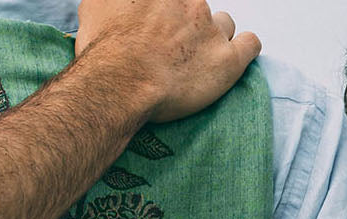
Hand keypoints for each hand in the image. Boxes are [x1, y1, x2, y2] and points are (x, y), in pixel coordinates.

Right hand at [75, 0, 260, 122]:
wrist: (120, 83)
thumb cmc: (104, 48)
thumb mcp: (97, 5)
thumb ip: (112, 2)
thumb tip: (116, 5)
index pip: (179, 0)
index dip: (169, 11)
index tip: (160, 26)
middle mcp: (192, 2)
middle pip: (196, 8)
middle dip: (186, 25)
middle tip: (169, 49)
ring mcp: (212, 29)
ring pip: (224, 24)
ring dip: (214, 36)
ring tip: (196, 58)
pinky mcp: (227, 60)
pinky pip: (250, 44)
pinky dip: (244, 48)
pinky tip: (232, 56)